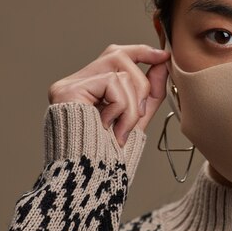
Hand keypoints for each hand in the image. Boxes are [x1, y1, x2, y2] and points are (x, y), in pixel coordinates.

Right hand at [47, 44, 170, 146]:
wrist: (92, 178)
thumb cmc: (110, 155)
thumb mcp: (137, 117)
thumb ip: (150, 90)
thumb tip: (162, 62)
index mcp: (88, 88)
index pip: (114, 55)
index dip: (141, 52)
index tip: (163, 56)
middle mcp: (74, 83)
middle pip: (117, 55)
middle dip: (141, 83)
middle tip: (142, 112)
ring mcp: (68, 85)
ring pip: (121, 72)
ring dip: (133, 104)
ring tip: (122, 128)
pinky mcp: (68, 91)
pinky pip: (112, 83)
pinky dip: (122, 106)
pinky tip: (109, 126)